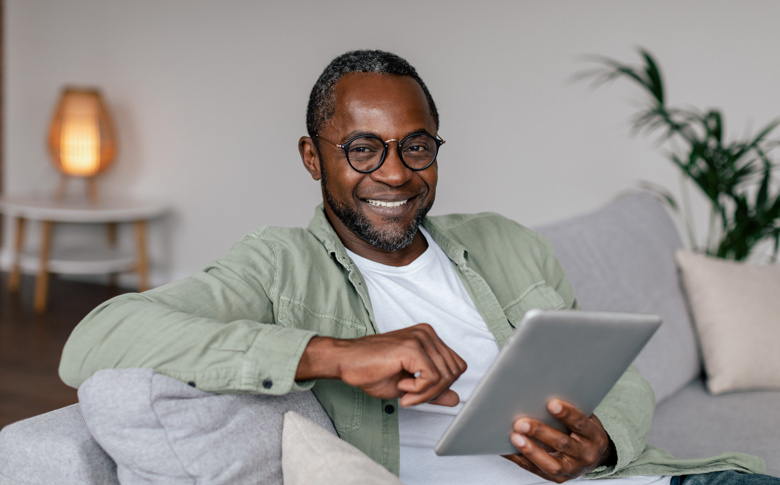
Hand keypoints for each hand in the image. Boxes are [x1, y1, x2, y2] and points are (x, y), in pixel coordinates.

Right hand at [296, 323, 467, 406]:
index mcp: (428, 338)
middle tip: (411, 394)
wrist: (345, 361)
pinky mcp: (412, 347)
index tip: (420, 392)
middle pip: (455, 371)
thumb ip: (434, 389)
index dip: (442, 386)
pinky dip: (419, 390)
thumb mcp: (409, 385)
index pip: (457, 366)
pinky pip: (432, 378)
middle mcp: (427, 333)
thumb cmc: (370, 369)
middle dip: (436, 391)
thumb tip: (456, 399)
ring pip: (446, 376)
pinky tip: (401, 385)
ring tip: (405, 390)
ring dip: (426, 392)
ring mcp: (420, 338)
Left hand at [502, 399, 612, 482]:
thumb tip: (544, 391)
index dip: (567, 414)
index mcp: (594, 436)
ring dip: (530, 450)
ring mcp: (572, 469)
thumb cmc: (584, 431)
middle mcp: (585, 455)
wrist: (594, 456)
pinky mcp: (558, 478)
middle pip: (562, 444)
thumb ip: (571, 409)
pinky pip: (536, 470)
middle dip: (541, 432)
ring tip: (514, 437)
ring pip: (551, 464)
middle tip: (521, 422)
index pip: (580, 424)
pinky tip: (507, 450)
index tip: (551, 404)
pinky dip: (520, 459)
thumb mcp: (586, 418)